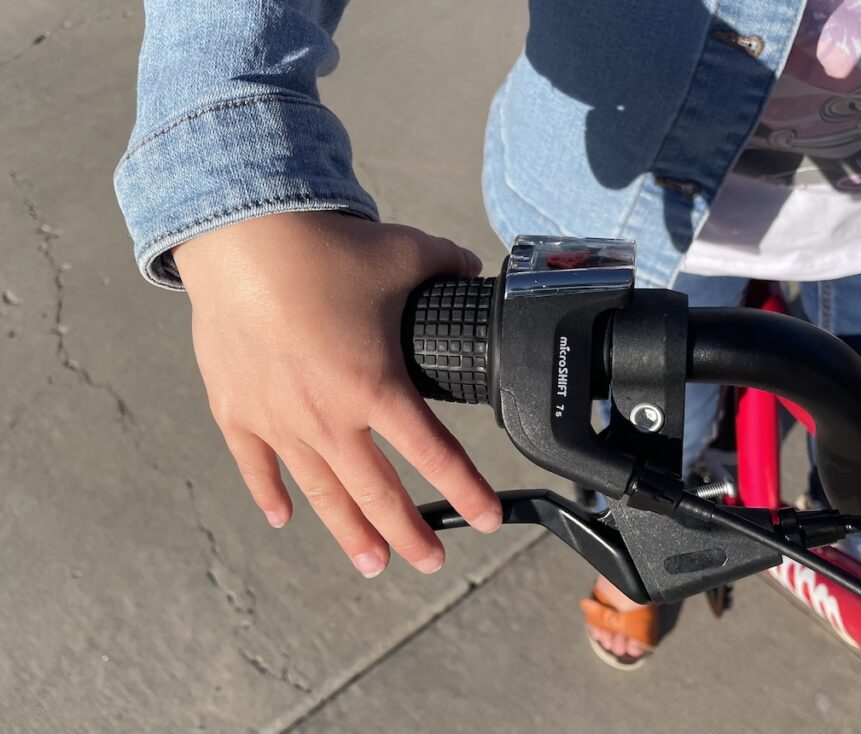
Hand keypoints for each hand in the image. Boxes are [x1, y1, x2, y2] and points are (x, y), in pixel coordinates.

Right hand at [173, 212, 501, 576]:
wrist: (241, 238)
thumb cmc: (322, 250)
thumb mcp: (404, 253)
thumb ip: (447, 263)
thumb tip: (472, 264)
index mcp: (378, 388)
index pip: (436, 455)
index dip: (467, 492)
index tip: (486, 519)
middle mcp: (331, 418)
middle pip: (380, 494)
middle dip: (411, 534)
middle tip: (432, 560)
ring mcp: (280, 421)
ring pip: (323, 494)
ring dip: (350, 533)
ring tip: (372, 563)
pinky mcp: (237, 411)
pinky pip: (255, 466)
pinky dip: (269, 495)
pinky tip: (282, 518)